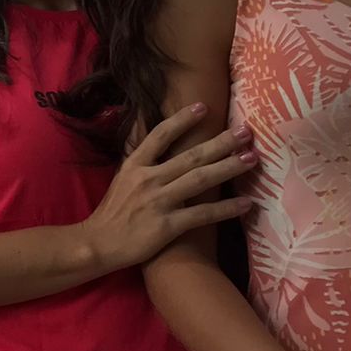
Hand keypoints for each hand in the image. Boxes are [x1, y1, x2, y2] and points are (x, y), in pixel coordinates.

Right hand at [80, 104, 256, 271]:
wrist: (98, 243)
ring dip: (228, 168)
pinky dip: (226, 209)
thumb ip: (140, 160)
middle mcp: (148, 179)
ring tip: (252, 158)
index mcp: (134, 165)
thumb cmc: (112, 211)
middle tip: (245, 131)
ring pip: (200, 180)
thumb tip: (156, 141)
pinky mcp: (167, 225)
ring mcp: (158, 201)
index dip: (182, 120)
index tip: (203, 106)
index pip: (160, 135)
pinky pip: (202, 214)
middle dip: (220, 143)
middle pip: (190, 156)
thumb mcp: (121, 178)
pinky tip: (246, 203)